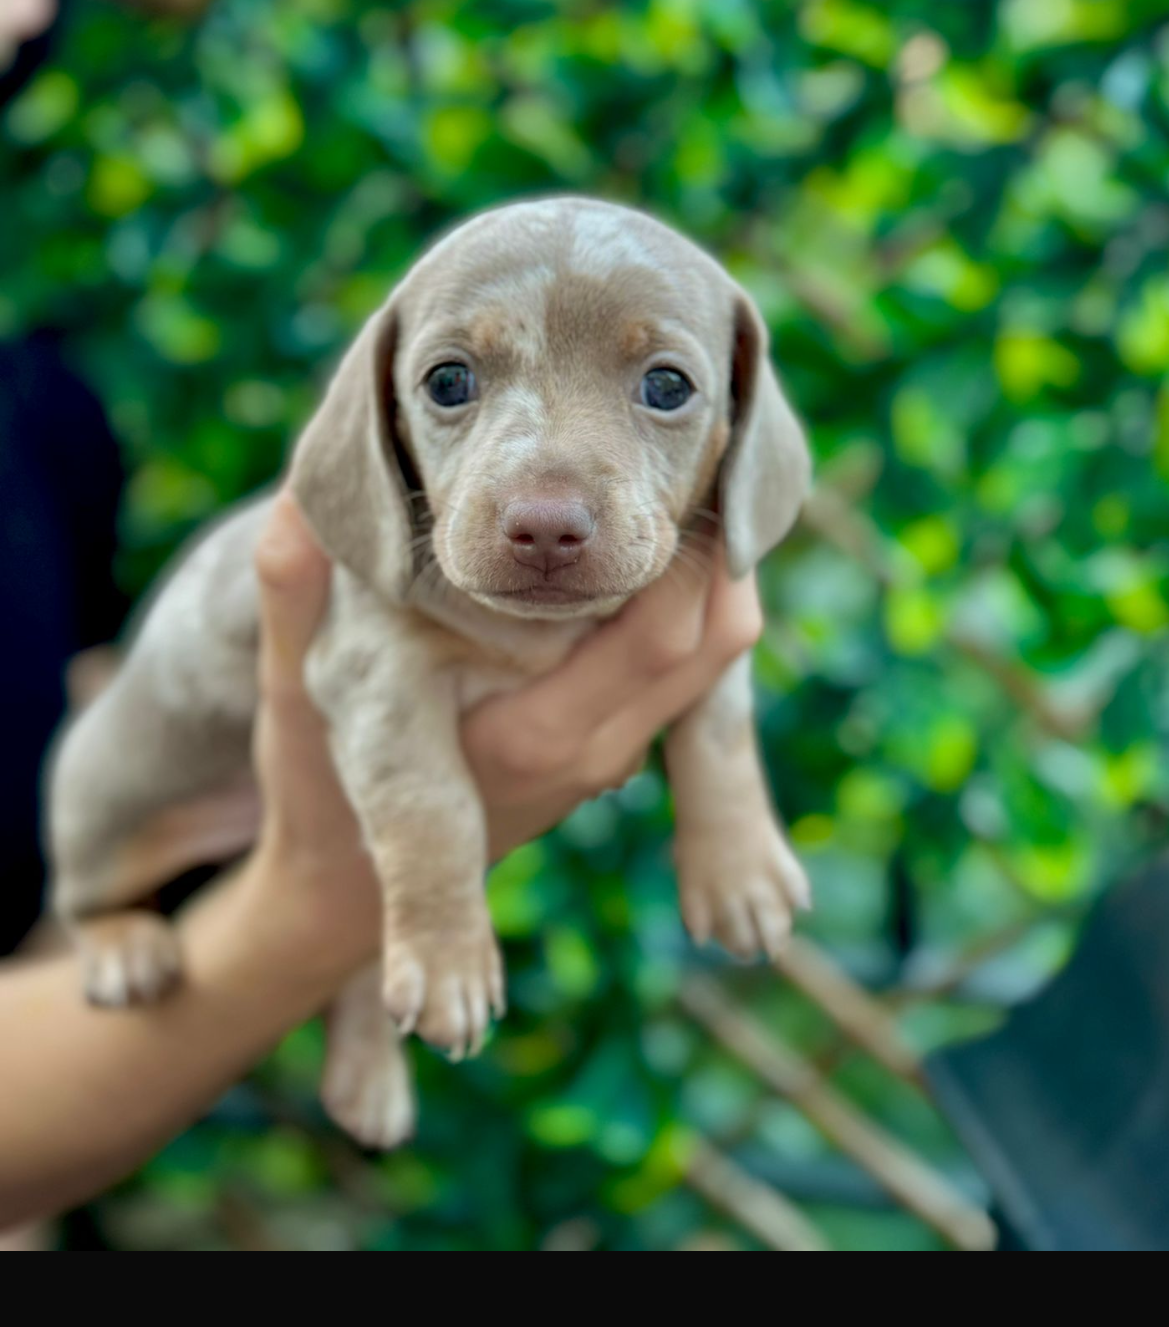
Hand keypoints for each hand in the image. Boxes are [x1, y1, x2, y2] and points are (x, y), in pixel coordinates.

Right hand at [247, 493, 761, 920]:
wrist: (354, 890)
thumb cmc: (319, 781)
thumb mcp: (294, 684)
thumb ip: (292, 595)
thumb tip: (290, 505)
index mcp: (534, 736)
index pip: (661, 636)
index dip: (691, 544)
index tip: (686, 451)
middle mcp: (596, 752)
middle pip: (716, 641)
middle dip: (720, 541)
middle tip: (711, 436)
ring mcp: (614, 755)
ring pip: (712, 656)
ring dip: (710, 568)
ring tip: (691, 468)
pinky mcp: (614, 744)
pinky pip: (687, 670)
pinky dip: (688, 602)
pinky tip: (654, 529)